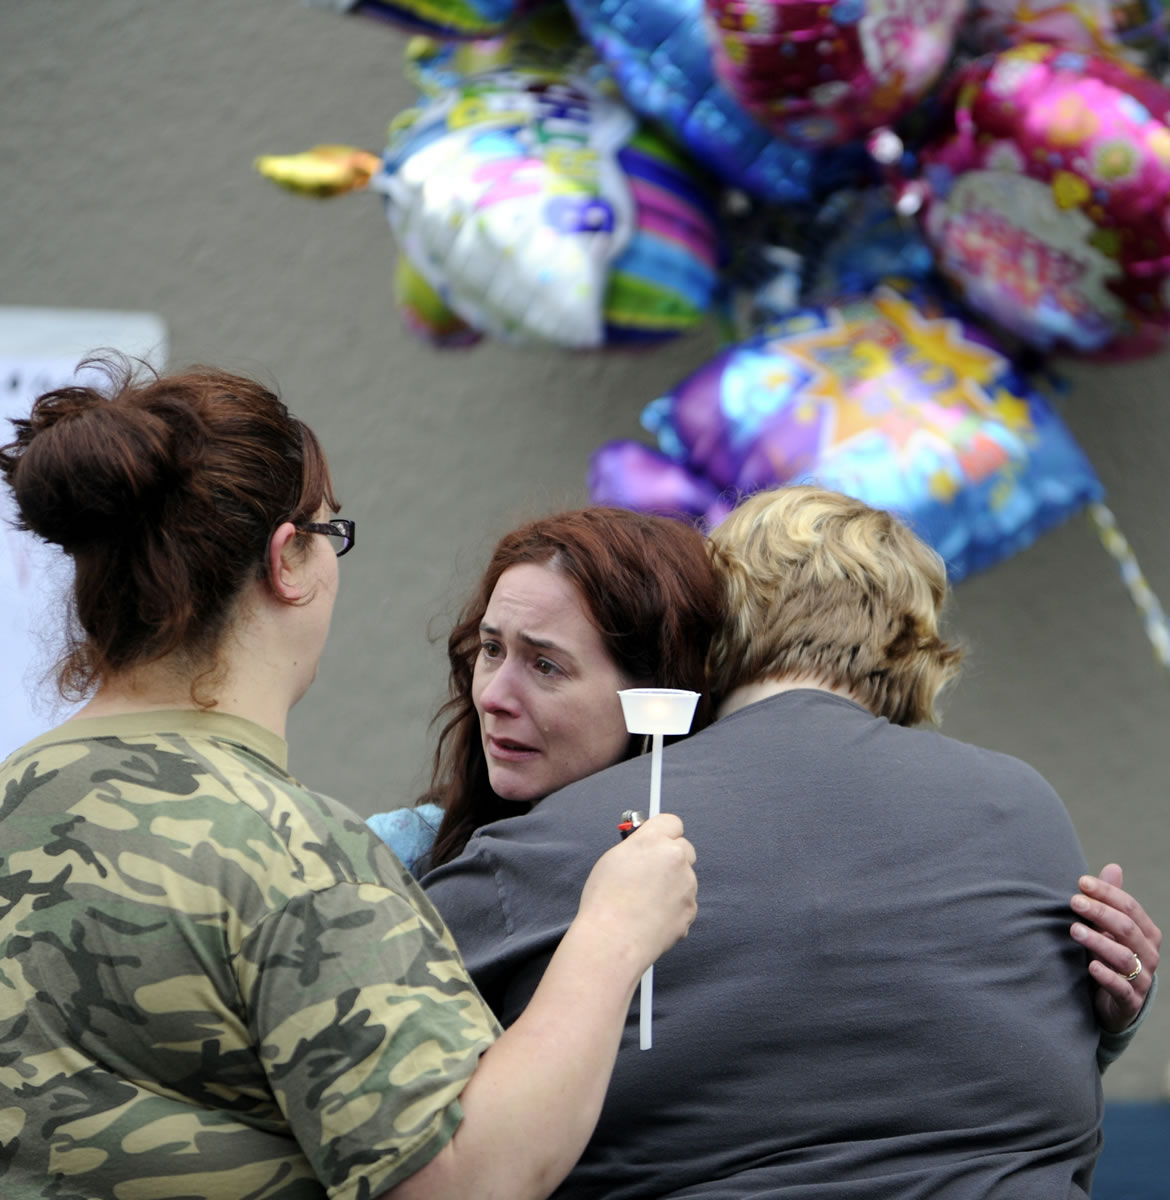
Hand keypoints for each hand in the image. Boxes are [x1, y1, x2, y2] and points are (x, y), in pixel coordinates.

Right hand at [576, 813, 697, 971]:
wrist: (613, 939)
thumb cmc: (605, 901)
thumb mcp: (613, 858)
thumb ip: (638, 847)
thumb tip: (648, 847)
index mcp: (653, 840)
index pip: (672, 822)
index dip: (664, 832)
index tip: (657, 841)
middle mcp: (675, 857)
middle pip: (684, 848)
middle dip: (672, 857)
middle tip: (651, 873)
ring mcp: (687, 884)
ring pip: (685, 878)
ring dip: (672, 885)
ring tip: (645, 902)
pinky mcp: (691, 909)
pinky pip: (685, 902)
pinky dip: (674, 908)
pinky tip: (652, 917)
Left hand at [1070, 863, 1160, 1033]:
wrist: (1114, 1001)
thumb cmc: (1110, 955)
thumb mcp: (1110, 928)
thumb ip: (1111, 901)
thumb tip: (1113, 866)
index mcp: (1146, 933)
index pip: (1130, 907)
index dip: (1107, 893)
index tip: (1081, 881)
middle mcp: (1149, 954)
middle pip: (1127, 928)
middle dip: (1100, 912)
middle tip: (1073, 901)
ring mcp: (1142, 979)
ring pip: (1124, 957)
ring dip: (1098, 942)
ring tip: (1074, 930)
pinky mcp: (1130, 1001)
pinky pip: (1121, 988)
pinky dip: (1106, 976)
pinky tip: (1090, 966)